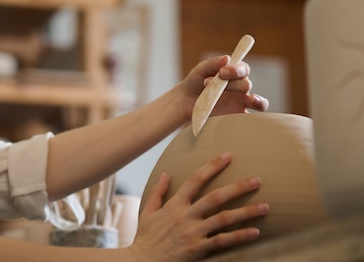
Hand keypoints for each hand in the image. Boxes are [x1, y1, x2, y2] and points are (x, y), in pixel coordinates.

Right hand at [128, 153, 267, 261]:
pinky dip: (240, 236)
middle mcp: (186, 215)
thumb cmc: (145, 237)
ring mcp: (193, 232)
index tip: (228, 156)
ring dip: (246, 211)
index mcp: (175, 204)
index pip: (196, 179)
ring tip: (265, 206)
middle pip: (216, 197)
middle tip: (257, 180)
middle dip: (238, 187)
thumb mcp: (147, 212)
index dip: (212, 166)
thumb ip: (157, 192)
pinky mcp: (198, 249)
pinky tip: (255, 232)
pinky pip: (223, 241)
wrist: (142, 261)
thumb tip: (165, 174)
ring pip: (224, 218)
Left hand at [179, 55, 267, 121]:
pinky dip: (254, 119)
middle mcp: (240, 89)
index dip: (236, 70)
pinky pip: (250, 120)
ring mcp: (240, 104)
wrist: (184, 101)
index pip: (244, 69)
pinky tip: (246, 116)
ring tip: (250, 99)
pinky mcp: (236, 117)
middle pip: (246, 84)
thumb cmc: (194, 83)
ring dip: (258, 101)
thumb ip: (213, 63)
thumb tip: (227, 58)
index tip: (221, 72)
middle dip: (230, 84)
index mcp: (234, 75)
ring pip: (259, 103)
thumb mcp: (201, 70)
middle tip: (209, 85)